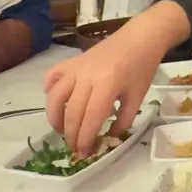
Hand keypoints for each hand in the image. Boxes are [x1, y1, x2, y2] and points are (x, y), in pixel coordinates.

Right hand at [44, 1, 186, 157]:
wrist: (140, 38)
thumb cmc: (142, 68)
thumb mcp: (137, 98)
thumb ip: (123, 121)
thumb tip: (107, 139)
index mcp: (108, 85)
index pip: (90, 118)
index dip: (85, 139)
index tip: (84, 153)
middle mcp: (87, 76)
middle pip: (72, 112)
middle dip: (71, 135)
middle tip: (75, 147)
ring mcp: (77, 67)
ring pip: (56, 96)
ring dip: (55, 117)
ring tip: (62, 130)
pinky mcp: (72, 61)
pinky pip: (52, 76)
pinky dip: (49, 90)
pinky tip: (56, 101)